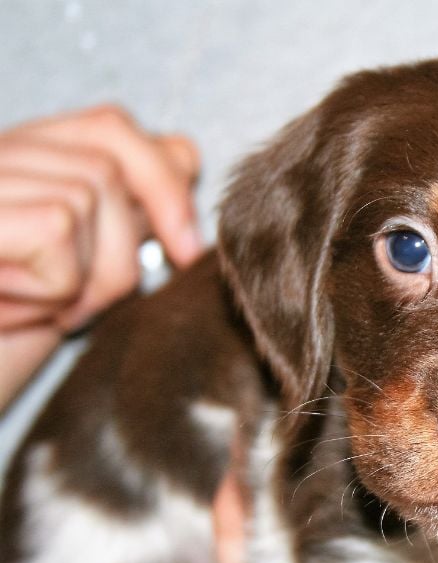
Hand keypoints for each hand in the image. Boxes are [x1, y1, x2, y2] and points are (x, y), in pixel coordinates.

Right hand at [0, 105, 201, 407]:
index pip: (111, 127)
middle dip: (118, 254)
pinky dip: (52, 288)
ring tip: (37, 307)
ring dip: (82, 281)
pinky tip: (11, 310)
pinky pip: (55, 232)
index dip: (163, 179)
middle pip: (107, 168)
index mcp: (22, 156)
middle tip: (78, 306)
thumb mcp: (81, 262)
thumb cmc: (11, 326)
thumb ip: (125, 205)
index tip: (185, 249)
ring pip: (86, 198)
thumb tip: (184, 155)